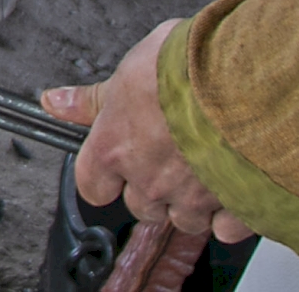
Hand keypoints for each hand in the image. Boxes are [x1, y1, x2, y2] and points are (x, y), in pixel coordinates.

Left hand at [47, 21, 253, 243]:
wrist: (244, 82)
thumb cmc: (184, 70)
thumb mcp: (127, 74)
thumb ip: (92, 99)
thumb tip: (54, 102)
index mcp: (115, 149)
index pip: (91, 186)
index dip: (104, 175)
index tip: (115, 160)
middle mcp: (149, 181)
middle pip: (140, 205)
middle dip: (152, 186)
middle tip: (169, 153)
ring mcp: (192, 199)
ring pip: (183, 219)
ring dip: (190, 200)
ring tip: (205, 163)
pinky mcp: (234, 209)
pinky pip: (224, 227)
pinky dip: (229, 212)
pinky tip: (233, 181)